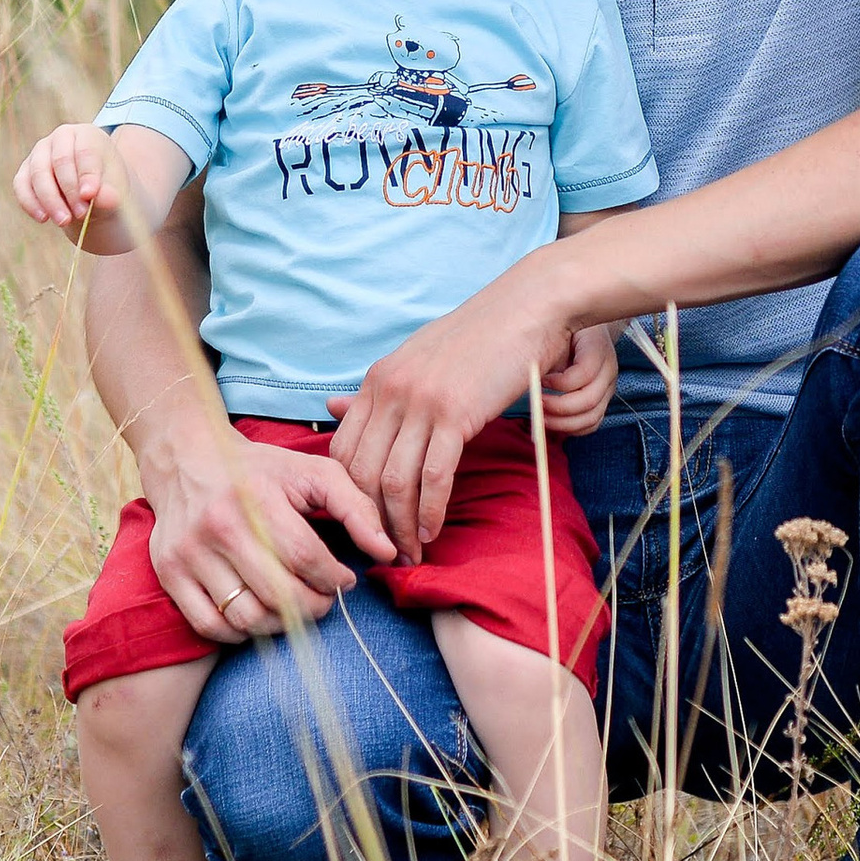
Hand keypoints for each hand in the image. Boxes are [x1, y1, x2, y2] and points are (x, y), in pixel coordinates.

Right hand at [14, 123, 129, 243]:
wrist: (89, 195)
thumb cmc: (105, 186)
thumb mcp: (114, 190)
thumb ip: (109, 194)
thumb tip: (103, 199)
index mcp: (87, 134)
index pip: (85, 151)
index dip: (87, 174)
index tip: (90, 195)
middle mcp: (61, 137)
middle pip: (60, 161)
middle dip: (70, 190)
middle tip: (81, 214)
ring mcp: (39, 152)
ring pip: (38, 174)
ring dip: (50, 200)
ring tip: (64, 221)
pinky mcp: (25, 171)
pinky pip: (22, 185)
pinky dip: (31, 203)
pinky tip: (43, 219)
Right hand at [141, 419, 397, 639]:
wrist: (188, 459)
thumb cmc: (261, 469)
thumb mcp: (313, 472)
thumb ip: (356, 507)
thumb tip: (388, 552)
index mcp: (256, 497)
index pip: (304, 557)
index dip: (333, 578)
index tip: (345, 579)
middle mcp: (218, 527)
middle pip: (277, 593)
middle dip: (313, 606)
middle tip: (325, 599)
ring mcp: (189, 553)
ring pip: (245, 616)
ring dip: (281, 624)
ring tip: (296, 607)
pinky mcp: (169, 573)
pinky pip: (209, 625)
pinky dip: (240, 632)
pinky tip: (260, 614)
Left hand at [329, 261, 573, 560]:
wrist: (528, 308)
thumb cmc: (480, 336)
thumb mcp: (418, 358)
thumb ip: (380, 391)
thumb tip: (331, 409)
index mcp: (377, 379)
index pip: (342, 451)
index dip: (348, 495)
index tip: (364, 522)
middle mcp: (390, 390)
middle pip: (361, 472)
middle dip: (370, 520)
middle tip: (385, 551)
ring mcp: (420, 401)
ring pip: (393, 481)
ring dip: (399, 525)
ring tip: (410, 552)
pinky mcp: (454, 413)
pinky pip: (433, 477)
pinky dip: (430, 511)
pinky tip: (434, 530)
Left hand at [539, 322, 617, 438]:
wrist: (586, 331)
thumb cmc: (566, 332)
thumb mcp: (558, 333)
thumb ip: (548, 352)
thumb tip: (528, 376)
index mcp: (598, 349)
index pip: (585, 373)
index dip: (559, 383)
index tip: (539, 381)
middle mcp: (608, 371)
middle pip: (589, 400)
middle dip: (558, 408)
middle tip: (536, 405)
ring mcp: (608, 389)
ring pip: (591, 418)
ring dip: (563, 423)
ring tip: (541, 416)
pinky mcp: (603, 402)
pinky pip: (591, 424)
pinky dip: (571, 428)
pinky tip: (554, 420)